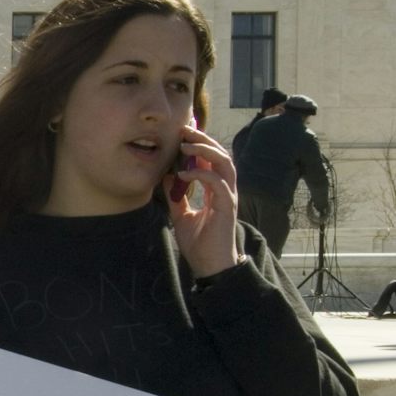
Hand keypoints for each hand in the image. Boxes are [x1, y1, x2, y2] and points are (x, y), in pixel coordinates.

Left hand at [167, 125, 243, 279]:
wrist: (210, 265)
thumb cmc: (199, 242)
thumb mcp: (181, 215)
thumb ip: (176, 196)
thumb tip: (167, 176)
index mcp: (216, 190)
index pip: (211, 160)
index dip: (200, 144)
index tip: (183, 133)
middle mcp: (225, 190)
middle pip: (221, 156)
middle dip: (204, 140)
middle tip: (185, 131)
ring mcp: (228, 197)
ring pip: (224, 164)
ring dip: (206, 152)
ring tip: (186, 146)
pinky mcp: (227, 207)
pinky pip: (218, 184)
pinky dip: (202, 175)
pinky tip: (184, 175)